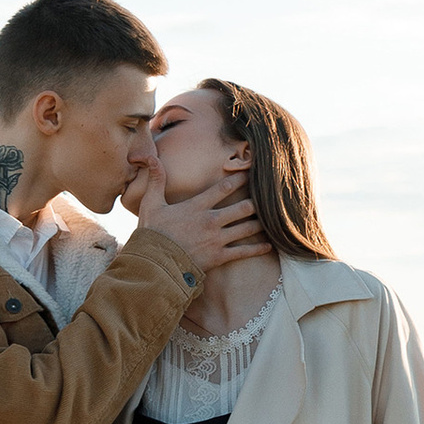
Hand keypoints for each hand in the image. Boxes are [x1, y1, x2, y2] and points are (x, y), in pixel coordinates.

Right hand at [154, 150, 268, 274]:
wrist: (154, 265)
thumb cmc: (152, 233)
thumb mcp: (151, 204)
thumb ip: (156, 180)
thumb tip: (152, 158)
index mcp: (197, 206)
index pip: (224, 188)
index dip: (240, 179)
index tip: (252, 172)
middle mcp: (211, 221)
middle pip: (242, 208)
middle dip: (257, 202)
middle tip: (268, 197)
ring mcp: (217, 239)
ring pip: (247, 228)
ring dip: (260, 223)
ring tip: (272, 219)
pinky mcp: (219, 257)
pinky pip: (243, 252)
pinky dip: (258, 249)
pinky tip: (269, 246)